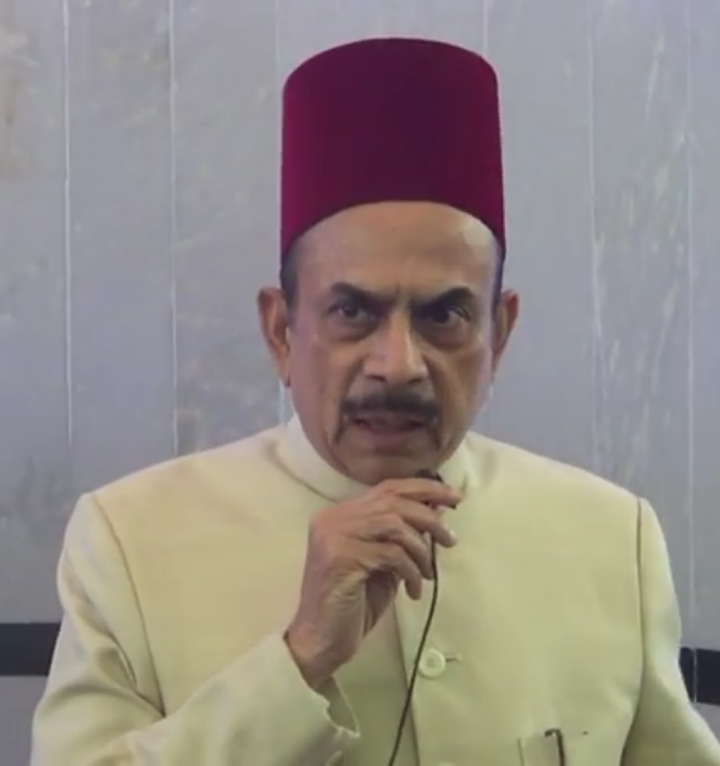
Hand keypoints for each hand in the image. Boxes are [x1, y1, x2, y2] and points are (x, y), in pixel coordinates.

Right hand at [284, 477, 459, 688]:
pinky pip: (391, 554)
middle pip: (394, 502)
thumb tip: (438, 511)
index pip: (388, 488)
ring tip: (428, 573)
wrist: (320, 641)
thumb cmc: (353, 604)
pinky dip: (411, 571)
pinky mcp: (341, 557)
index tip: (454, 497)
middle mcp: (333, 518)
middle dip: (430, 518)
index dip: (424, 489)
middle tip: (450, 539)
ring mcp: (334, 535)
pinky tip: (413, 590)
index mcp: (340, 514)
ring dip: (421, 549)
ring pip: (395, 524)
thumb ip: (404, 538)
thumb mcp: (385, 565)